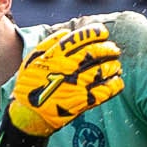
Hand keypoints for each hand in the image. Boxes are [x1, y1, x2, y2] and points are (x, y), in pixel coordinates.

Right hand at [0, 25, 124, 146]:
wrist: (28, 114)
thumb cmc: (30, 85)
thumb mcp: (32, 60)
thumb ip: (48, 44)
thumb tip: (65, 32)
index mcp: (55, 56)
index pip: (79, 38)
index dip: (94, 33)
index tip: (102, 33)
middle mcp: (67, 68)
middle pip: (94, 53)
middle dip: (108, 49)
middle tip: (114, 49)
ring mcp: (75, 85)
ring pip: (101, 71)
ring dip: (113, 66)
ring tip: (116, 66)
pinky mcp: (81, 101)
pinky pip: (103, 92)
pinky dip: (114, 86)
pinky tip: (117, 83)